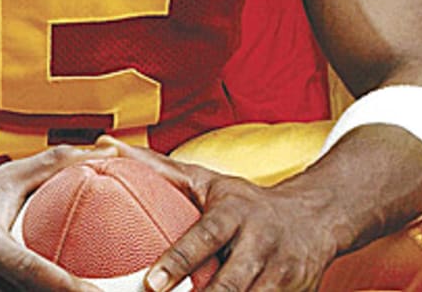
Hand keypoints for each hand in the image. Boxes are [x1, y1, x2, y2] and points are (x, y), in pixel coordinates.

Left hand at [108, 144, 344, 291]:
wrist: (316, 216)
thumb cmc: (245, 201)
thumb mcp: (208, 181)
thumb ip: (158, 169)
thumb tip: (105, 144)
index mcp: (235, 212)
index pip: (205, 237)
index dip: (179, 261)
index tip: (151, 284)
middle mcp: (261, 242)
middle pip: (230, 282)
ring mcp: (282, 273)